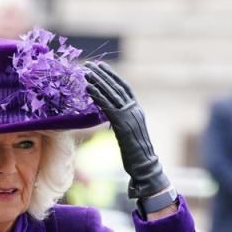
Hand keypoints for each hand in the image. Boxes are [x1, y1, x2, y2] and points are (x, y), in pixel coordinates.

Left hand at [84, 62, 170, 198]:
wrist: (144, 166)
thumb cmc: (135, 154)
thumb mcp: (127, 133)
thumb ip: (120, 122)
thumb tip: (110, 116)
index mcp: (137, 110)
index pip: (124, 88)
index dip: (112, 76)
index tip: (100, 66)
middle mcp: (135, 110)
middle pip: (117, 87)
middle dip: (103, 75)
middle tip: (89, 65)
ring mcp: (130, 117)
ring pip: (112, 95)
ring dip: (98, 82)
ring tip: (86, 73)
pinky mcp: (124, 125)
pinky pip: (109, 107)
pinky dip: (99, 96)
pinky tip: (89, 89)